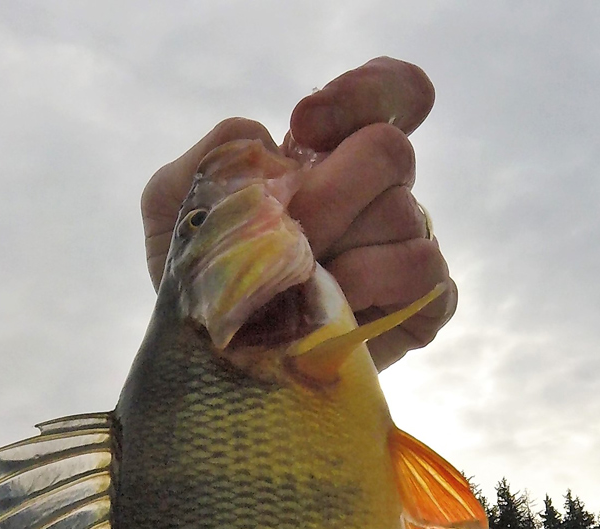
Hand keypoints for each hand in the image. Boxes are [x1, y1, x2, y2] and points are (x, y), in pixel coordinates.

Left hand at [141, 58, 455, 370]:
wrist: (213, 365)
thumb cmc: (204, 280)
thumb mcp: (175, 206)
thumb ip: (211, 155)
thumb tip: (269, 143)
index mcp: (335, 157)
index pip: (391, 93)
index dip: (361, 94)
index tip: (302, 128)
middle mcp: (378, 194)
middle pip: (390, 151)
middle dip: (327, 194)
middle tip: (289, 235)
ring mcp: (405, 245)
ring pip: (401, 214)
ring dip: (337, 253)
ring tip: (298, 288)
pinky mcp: (424, 300)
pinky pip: (423, 270)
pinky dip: (372, 287)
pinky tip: (334, 309)